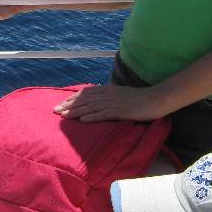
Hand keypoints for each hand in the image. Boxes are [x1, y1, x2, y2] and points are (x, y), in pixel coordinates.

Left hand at [53, 83, 167, 121]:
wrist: (156, 99)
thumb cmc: (141, 99)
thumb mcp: (122, 95)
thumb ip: (111, 97)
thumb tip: (100, 102)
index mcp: (109, 90)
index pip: (86, 93)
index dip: (73, 98)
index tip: (62, 103)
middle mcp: (108, 94)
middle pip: (85, 99)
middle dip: (69, 105)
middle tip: (55, 110)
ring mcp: (114, 102)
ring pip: (90, 107)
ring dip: (75, 112)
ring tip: (63, 116)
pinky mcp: (121, 111)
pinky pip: (103, 114)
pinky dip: (92, 117)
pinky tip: (82, 120)